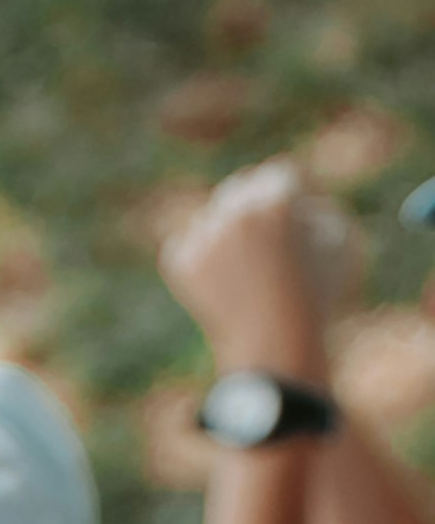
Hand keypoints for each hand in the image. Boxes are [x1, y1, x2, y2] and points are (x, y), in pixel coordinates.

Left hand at [159, 157, 327, 375]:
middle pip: (243, 187)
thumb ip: (322, 206)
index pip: (282, 174)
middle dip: (258, 209)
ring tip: (251, 270)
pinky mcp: (180, 259)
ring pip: (214, 215)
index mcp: (277, 201)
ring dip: (231, 233)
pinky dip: (206, 260)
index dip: (295, 196)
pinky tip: (227, 284)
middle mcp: (236, 211)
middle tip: (270, 242)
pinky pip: (190, 244)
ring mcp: (204, 235)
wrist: (275, 348)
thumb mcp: (343, 245)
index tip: (298, 221)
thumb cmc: (318, 298)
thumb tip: (297, 196)